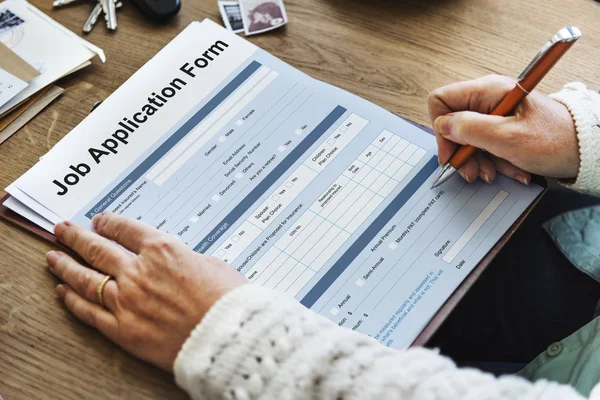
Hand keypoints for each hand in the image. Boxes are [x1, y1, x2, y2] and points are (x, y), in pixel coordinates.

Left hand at [47, 212, 246, 371]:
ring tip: (53, 257)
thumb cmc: (226, 299)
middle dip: (77, 237)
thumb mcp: (211, 264)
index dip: (109, 222)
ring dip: (66, 265)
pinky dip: (73, 301)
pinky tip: (63, 292)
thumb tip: (175, 263)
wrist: (227, 334)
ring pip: (86, 278)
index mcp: (162, 249)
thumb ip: (185, 260)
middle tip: (63, 230)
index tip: (99, 220)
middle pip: (98, 248)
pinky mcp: (123, 329)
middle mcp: (138, 271)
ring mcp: (126, 300)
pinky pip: (90, 312)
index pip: (126, 229)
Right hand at [428, 74, 579, 183]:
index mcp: (487, 91)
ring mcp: (495, 113)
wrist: (585, 150)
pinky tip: (509, 169)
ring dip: (479, 161)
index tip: (451, 153)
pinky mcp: (502, 127)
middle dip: (462, 153)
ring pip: (468, 139)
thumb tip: (443, 126)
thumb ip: (470, 129)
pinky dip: (494, 161)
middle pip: (454, 124)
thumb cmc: (554, 140)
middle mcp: (488, 99)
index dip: (441, 129)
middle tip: (474, 171)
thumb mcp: (507, 138)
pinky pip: (485, 145)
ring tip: (496, 172)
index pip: (441, 101)